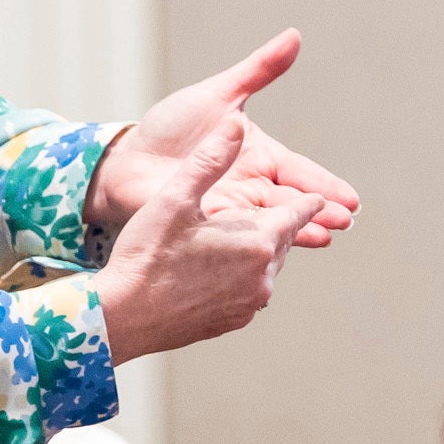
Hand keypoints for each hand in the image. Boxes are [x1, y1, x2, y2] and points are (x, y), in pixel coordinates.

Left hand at [89, 29, 359, 249]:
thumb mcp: (218, 94)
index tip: (351, 199)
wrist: (129, 158)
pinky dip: (259, 243)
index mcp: (261, 157)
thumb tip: (294, 36)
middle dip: (321, 211)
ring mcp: (232, 209)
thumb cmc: (171, 127)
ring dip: (298, 230)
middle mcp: (252, 186)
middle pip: (293, 201)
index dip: (325, 185)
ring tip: (324, 237)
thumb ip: (258, 70)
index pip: (301, 172)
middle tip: (345, 220)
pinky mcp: (208, 227)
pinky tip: (277, 249)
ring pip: (271, 223)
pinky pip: (238, 237)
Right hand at [96, 114, 327, 360]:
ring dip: (258, 251)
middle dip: (278, 225)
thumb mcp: (175, 198)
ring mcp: (250, 303)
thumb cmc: (146, 256)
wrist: (122, 317)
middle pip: (281, 241)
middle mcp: (263, 276)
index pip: (299, 214)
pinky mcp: (234, 321)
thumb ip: (209, 159)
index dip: (309, 202)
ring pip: (266, 267)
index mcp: (258, 241)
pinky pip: (249, 291)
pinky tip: (217, 269)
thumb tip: (236, 122)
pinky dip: (241, 277)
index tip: (320, 196)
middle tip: (272, 212)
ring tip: (238, 239)